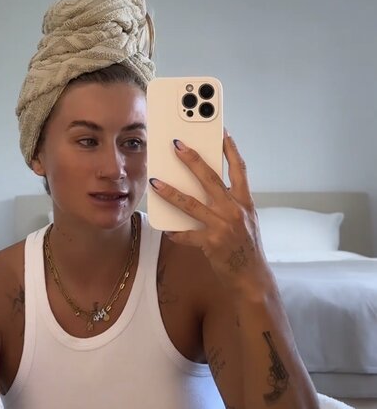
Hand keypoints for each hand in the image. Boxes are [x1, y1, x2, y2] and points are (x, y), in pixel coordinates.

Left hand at [149, 131, 269, 288]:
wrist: (252, 278)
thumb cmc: (246, 247)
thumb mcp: (245, 220)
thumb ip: (230, 202)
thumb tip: (209, 186)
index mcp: (245, 202)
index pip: (239, 169)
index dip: (230, 148)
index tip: (221, 131)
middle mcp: (235, 210)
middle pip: (211, 178)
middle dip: (192, 159)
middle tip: (177, 144)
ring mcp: (223, 226)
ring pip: (191, 203)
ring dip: (171, 191)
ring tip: (155, 181)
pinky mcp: (212, 243)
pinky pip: (187, 235)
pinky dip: (176, 232)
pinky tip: (167, 230)